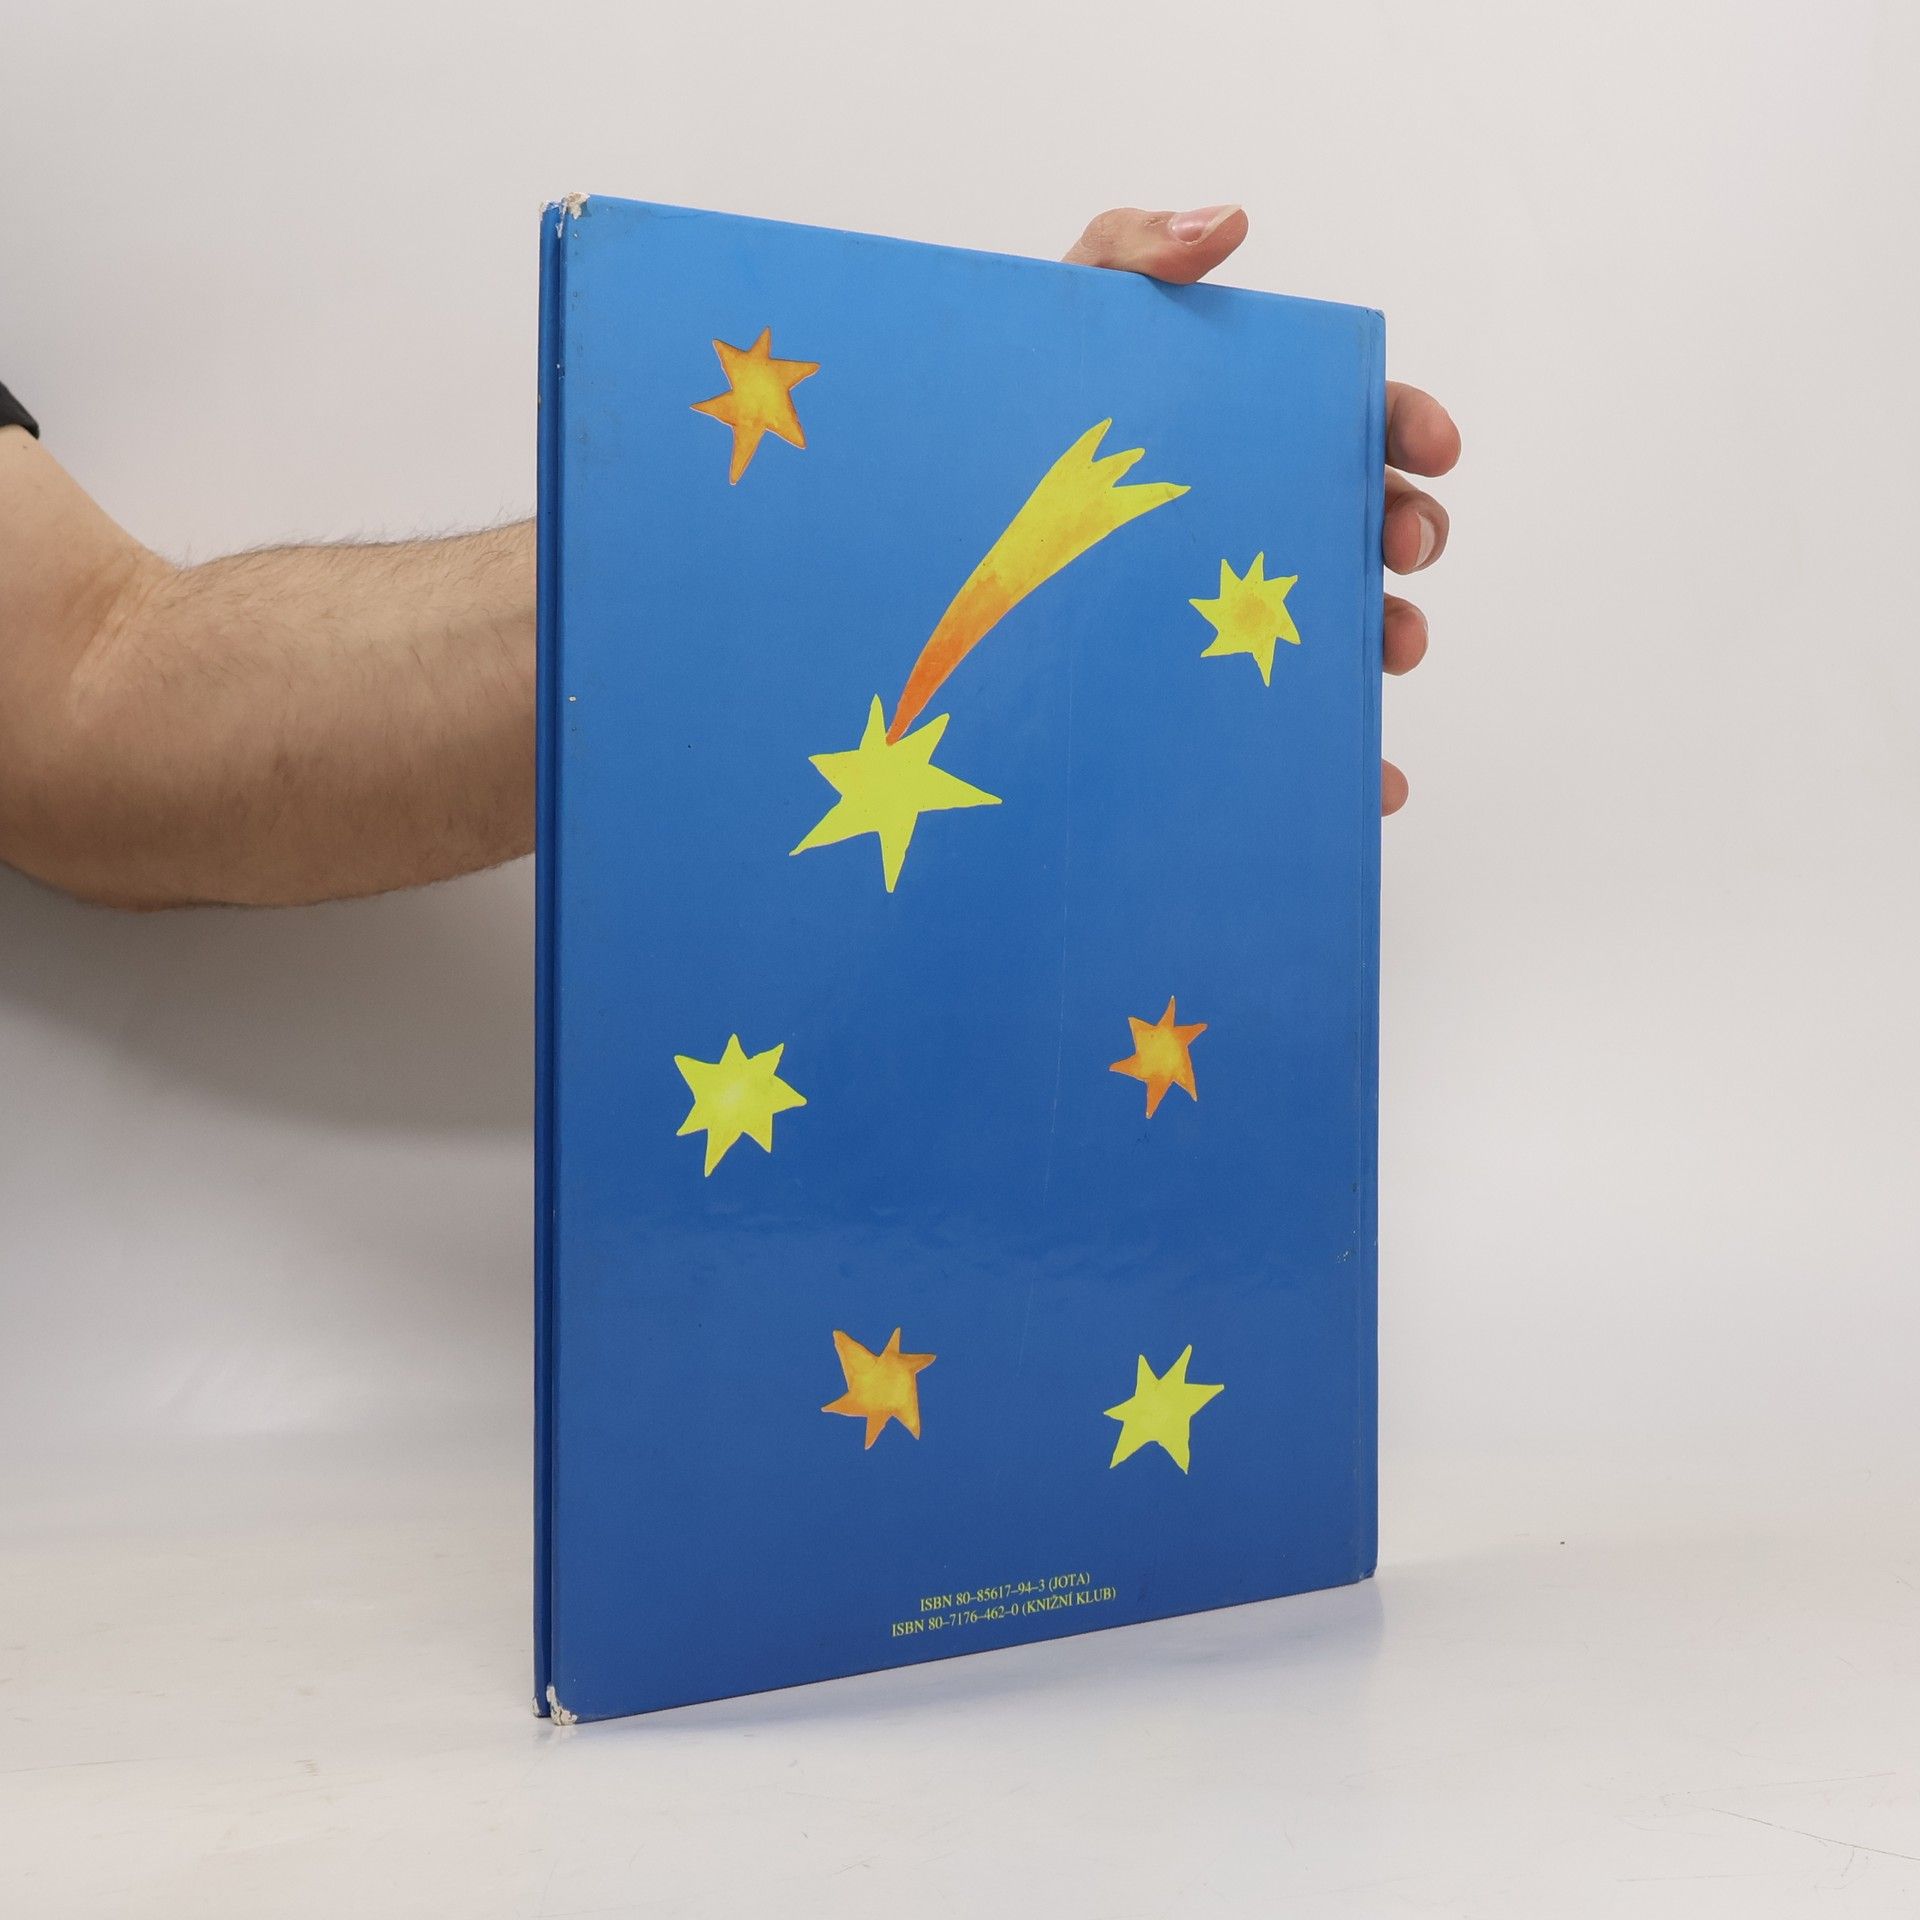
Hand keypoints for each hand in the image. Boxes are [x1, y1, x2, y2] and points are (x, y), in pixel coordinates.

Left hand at [1065, 206, 1457, 814]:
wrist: (942, 532)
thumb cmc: (1019, 417)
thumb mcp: (1064, 321)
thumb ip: (1134, 253)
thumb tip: (1230, 223)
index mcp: (1253, 433)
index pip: (1354, 421)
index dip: (1407, 426)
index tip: (1433, 445)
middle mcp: (1262, 522)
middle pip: (1370, 525)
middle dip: (1409, 533)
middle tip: (1401, 545)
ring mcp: (1239, 610)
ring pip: (1348, 628)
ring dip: (1392, 638)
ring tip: (1394, 648)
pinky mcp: (1209, 692)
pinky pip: (1290, 733)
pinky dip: (1346, 765)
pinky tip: (1370, 786)